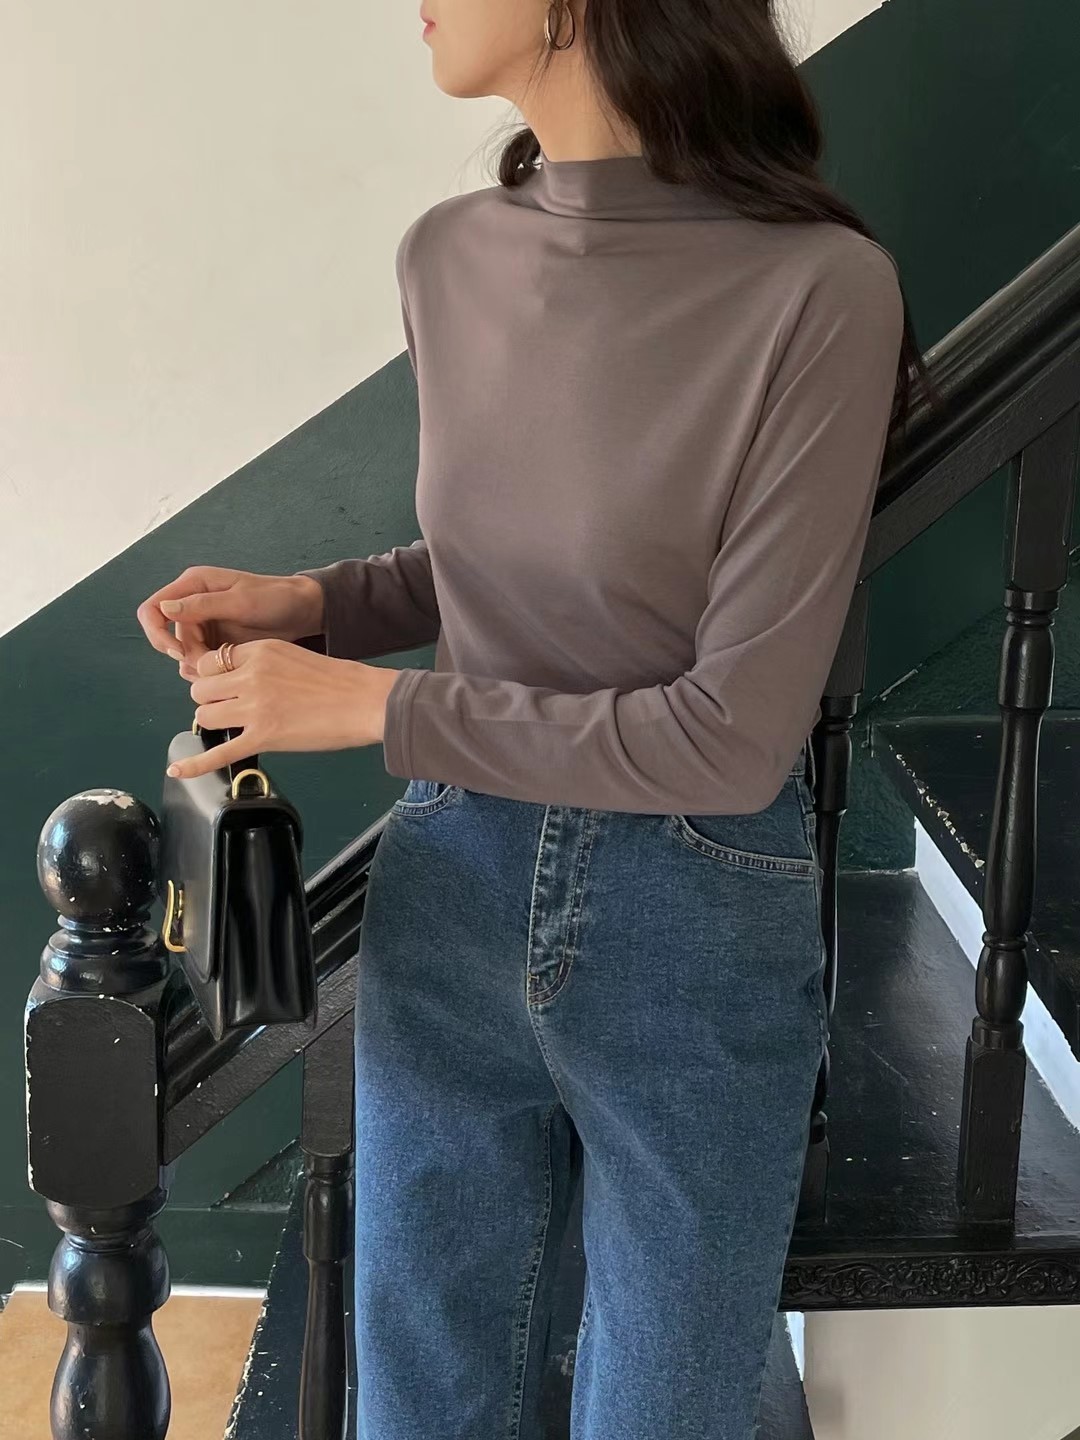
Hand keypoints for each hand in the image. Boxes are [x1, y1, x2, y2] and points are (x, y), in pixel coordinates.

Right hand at [137, 566, 323, 679]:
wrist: (303, 611)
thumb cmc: (277, 598)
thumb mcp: (241, 601)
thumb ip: (203, 605)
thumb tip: (166, 609)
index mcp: (193, 585)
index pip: (153, 609)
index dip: (157, 634)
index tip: (178, 652)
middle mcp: (193, 604)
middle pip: (168, 638)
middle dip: (187, 656)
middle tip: (214, 666)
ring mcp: (204, 623)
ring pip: (183, 653)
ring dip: (197, 666)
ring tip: (225, 668)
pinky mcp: (215, 641)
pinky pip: (200, 661)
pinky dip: (209, 671)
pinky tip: (227, 673)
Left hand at [165, 638, 400, 779]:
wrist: (365, 702)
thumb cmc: (338, 680)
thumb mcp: (292, 655)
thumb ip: (260, 664)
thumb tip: (235, 681)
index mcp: (259, 651)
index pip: (211, 661)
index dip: (212, 676)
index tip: (223, 686)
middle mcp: (251, 676)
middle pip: (201, 688)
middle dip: (210, 699)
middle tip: (230, 708)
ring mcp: (255, 708)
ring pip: (204, 715)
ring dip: (213, 721)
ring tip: (234, 726)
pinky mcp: (263, 737)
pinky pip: (219, 753)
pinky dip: (194, 765)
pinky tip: (177, 771)